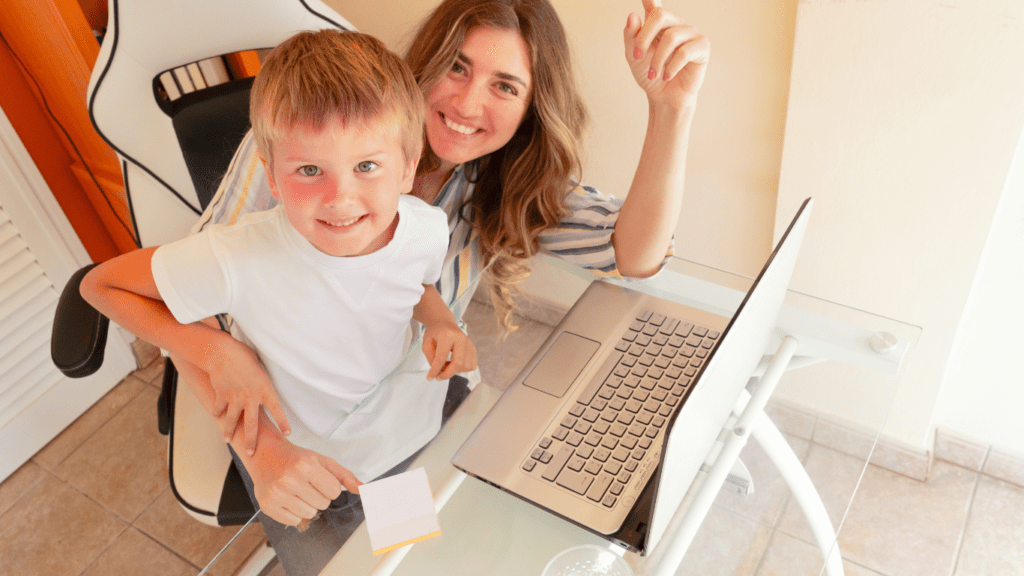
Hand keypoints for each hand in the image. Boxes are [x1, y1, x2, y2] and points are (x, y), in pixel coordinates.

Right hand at [204, 336, 290, 454]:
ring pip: (231, 421)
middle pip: (252, 424)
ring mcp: (234, 398)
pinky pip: (218, 408)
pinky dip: (217, 412)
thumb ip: (261, 383)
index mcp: (264, 388)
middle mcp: (250, 396)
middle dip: (251, 441)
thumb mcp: (259, 368)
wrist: (221, 352)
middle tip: (251, 453)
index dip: (283, 422)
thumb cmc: (243, 356)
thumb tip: (262, 392)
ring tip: (227, 440)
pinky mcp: (221, 396)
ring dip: (228, 432)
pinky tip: (217, 415)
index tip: (288, 434)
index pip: (277, 409)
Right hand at [248, 439, 361, 525]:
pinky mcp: (267, 506)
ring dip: (307, 505)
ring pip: (309, 514)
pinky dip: (294, 513)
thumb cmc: (295, 458)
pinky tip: (288, 498)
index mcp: (306, 466)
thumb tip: (362, 489)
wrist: (265, 455)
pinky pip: (293, 521)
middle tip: (306, 484)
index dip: (329, 487)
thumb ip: (344, 475)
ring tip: (297, 491)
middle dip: (319, 495)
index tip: (319, 479)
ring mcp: (277, 494)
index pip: (334, 492)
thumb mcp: (322, 460)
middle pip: (323, 504)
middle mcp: (290, 479)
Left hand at [422, 319, 476, 380]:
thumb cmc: (434, 333)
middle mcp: (461, 338)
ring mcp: (469, 343)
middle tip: (438, 376)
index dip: (435, 370)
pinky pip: (471, 365)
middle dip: (447, 373)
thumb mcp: (426, 344)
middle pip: (458, 363)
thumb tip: (439, 372)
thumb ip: (431, 359)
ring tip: (446, 365)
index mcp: (447, 335)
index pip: (442, 356)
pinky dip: (462, 369)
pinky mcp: (473, 348)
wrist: (444, 322)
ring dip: (454, 371)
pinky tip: (454, 363)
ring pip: (466, 366)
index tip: (430, 378)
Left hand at [624, 0, 709, 107]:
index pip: (655, 5)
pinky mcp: (702, 47)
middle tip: (636, 56)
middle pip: (660, 15)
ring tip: (654, 74)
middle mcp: (676, 24)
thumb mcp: (634, 56)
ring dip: (657, 59)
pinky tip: (667, 76)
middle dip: (644, 37)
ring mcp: (691, 33)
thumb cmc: (651, 75)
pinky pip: (685, 51)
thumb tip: (633, 15)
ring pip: (671, 36)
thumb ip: (631, 36)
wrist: (664, 98)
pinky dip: (671, 67)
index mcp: (660, 24)